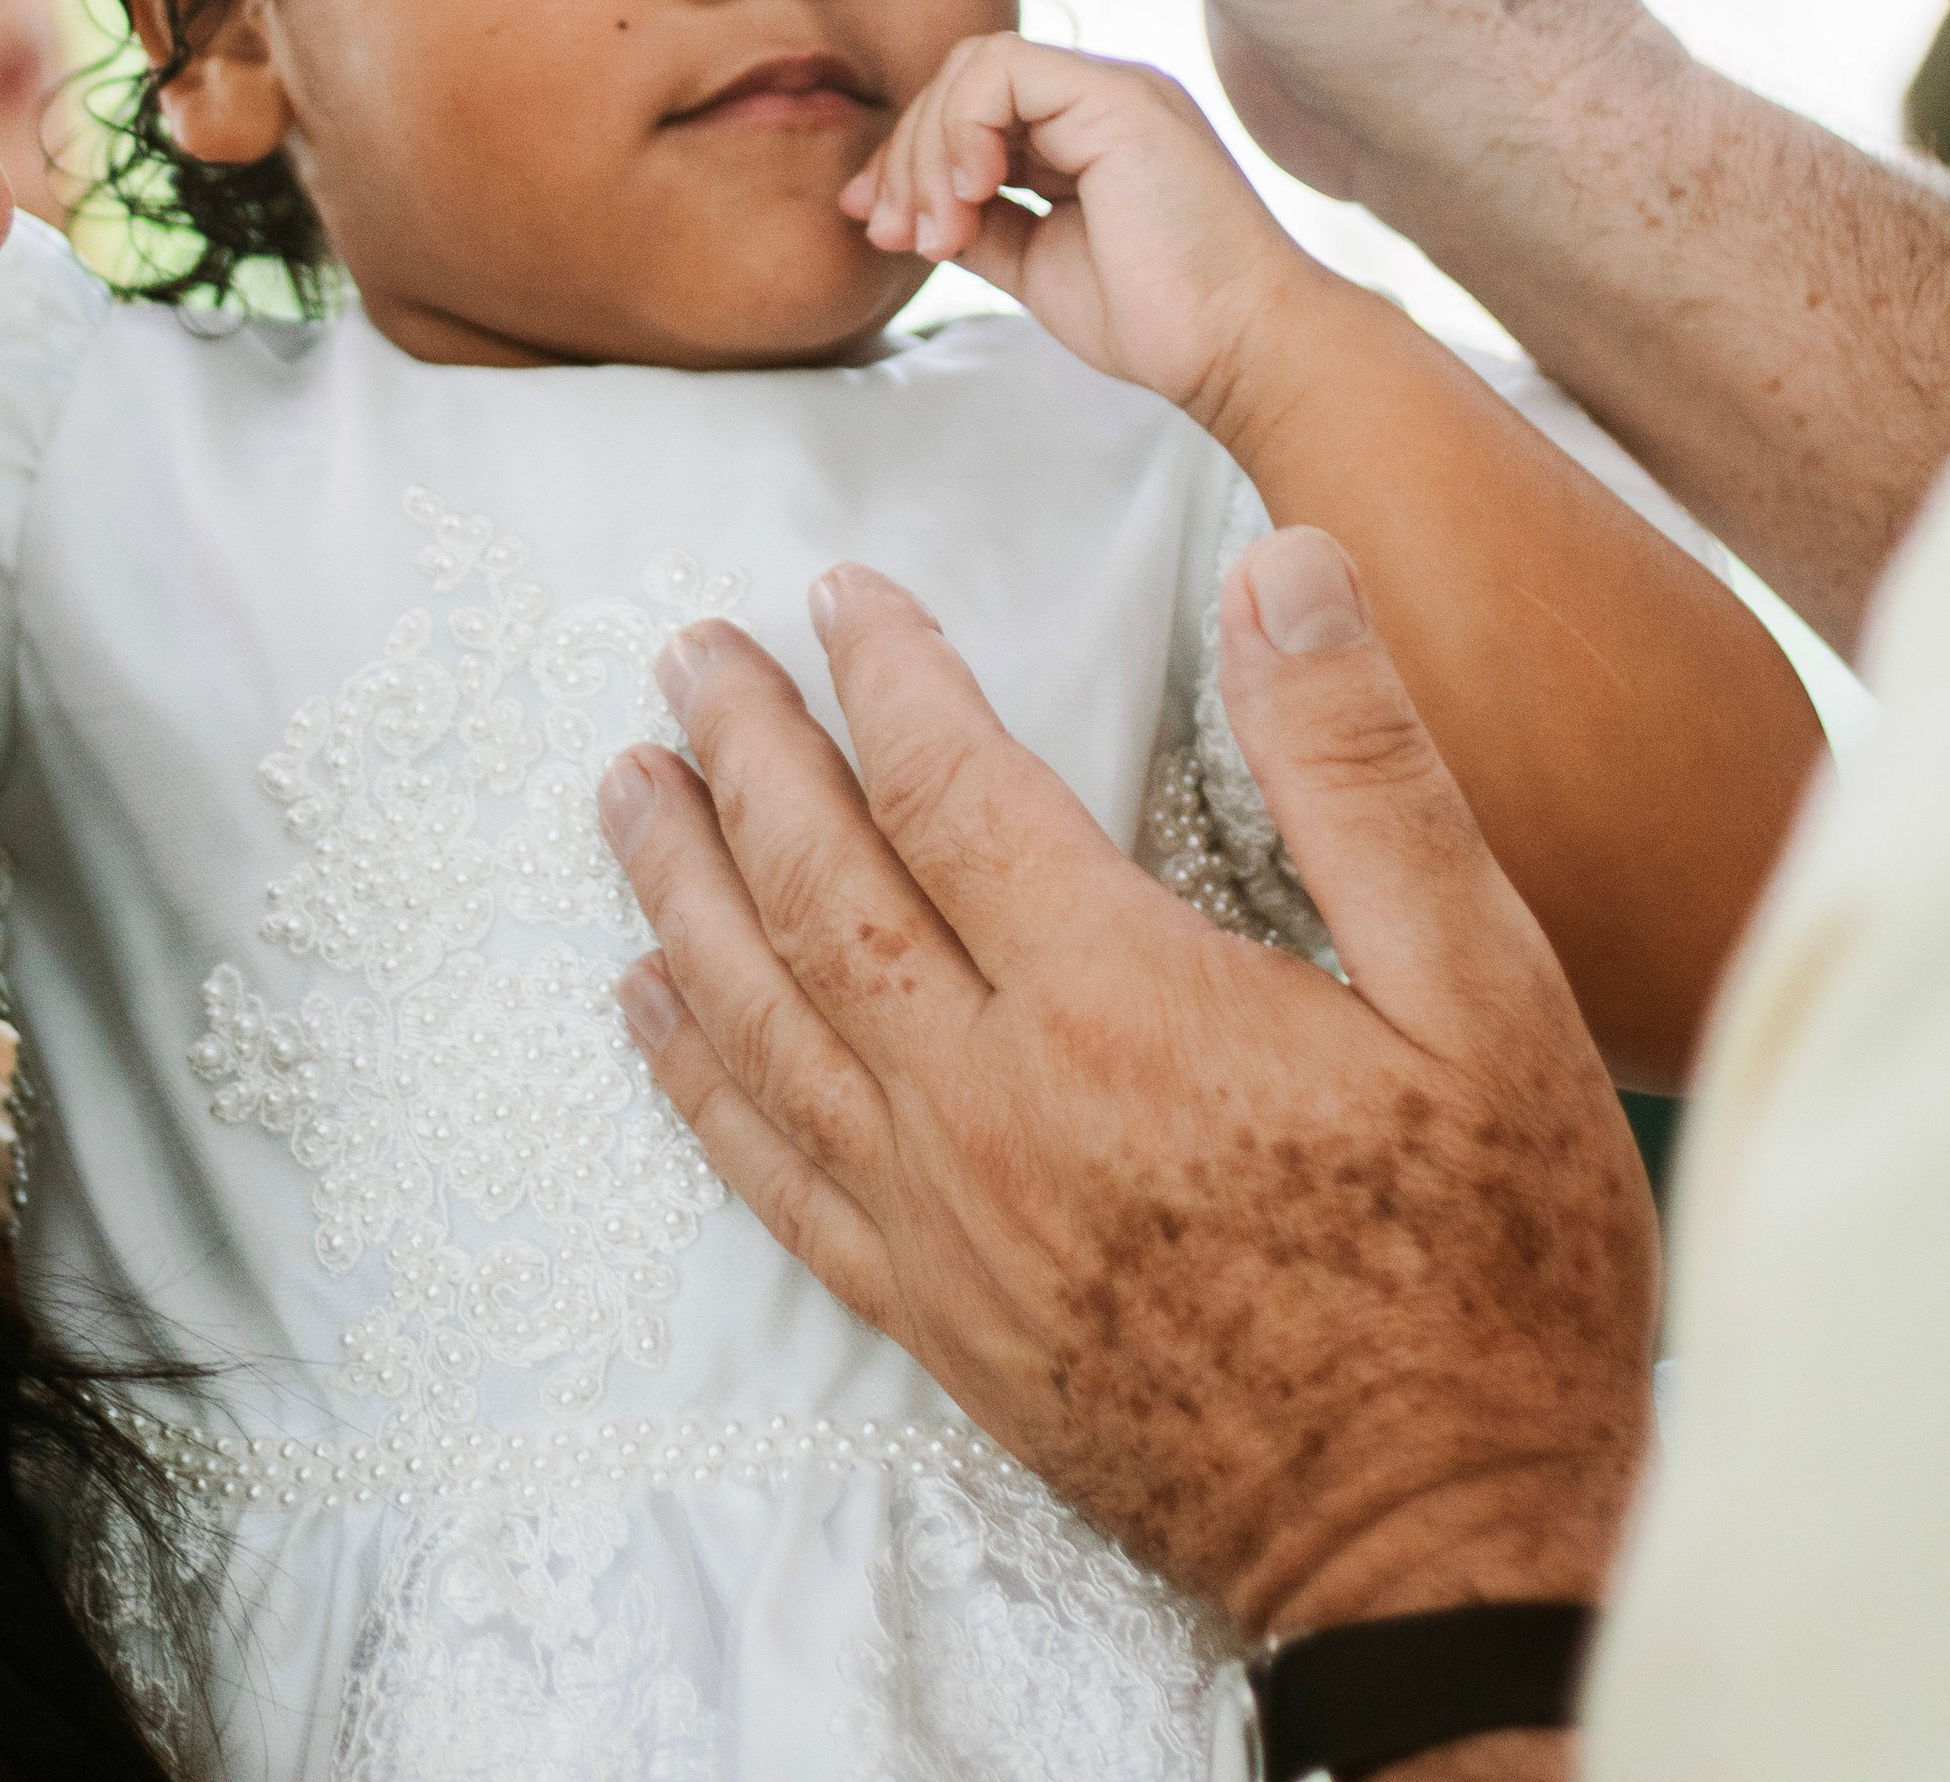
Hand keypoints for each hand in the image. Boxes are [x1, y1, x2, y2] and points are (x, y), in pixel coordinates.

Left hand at [599, 545, 1656, 1642]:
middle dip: (745, 751)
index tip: (840, 591)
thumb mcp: (1485, 991)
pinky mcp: (940, 1322)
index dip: (886, 672)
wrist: (1449, 1555)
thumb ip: (1361, 769)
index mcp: (1121, 1002)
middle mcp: (996, 1106)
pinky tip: (647, 1007)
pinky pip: (774, 1177)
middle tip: (688, 653)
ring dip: (681, 886)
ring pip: (764, 1017)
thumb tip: (1288, 566)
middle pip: (818, 885)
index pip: (950, 786)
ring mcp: (949, 1224)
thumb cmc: (1496, 1268)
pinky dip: (695, 1079)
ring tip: (625, 786)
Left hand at [842, 32, 1327, 446]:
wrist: (1236, 348)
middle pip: (963, 83)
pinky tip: (971, 196)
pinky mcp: (1118, 96)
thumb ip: (980, 224)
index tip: (878, 228)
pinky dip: (963, 129)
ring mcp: (1112, 90)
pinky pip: (1004, 69)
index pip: (971, 112)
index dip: (910, 160)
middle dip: (907, 159)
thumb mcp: (1037, 264)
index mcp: (1086, 134)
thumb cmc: (1158, 318)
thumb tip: (901, 212)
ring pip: (976, 66)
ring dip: (930, 150)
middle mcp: (1099, 101)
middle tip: (896, 236)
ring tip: (937, 233)